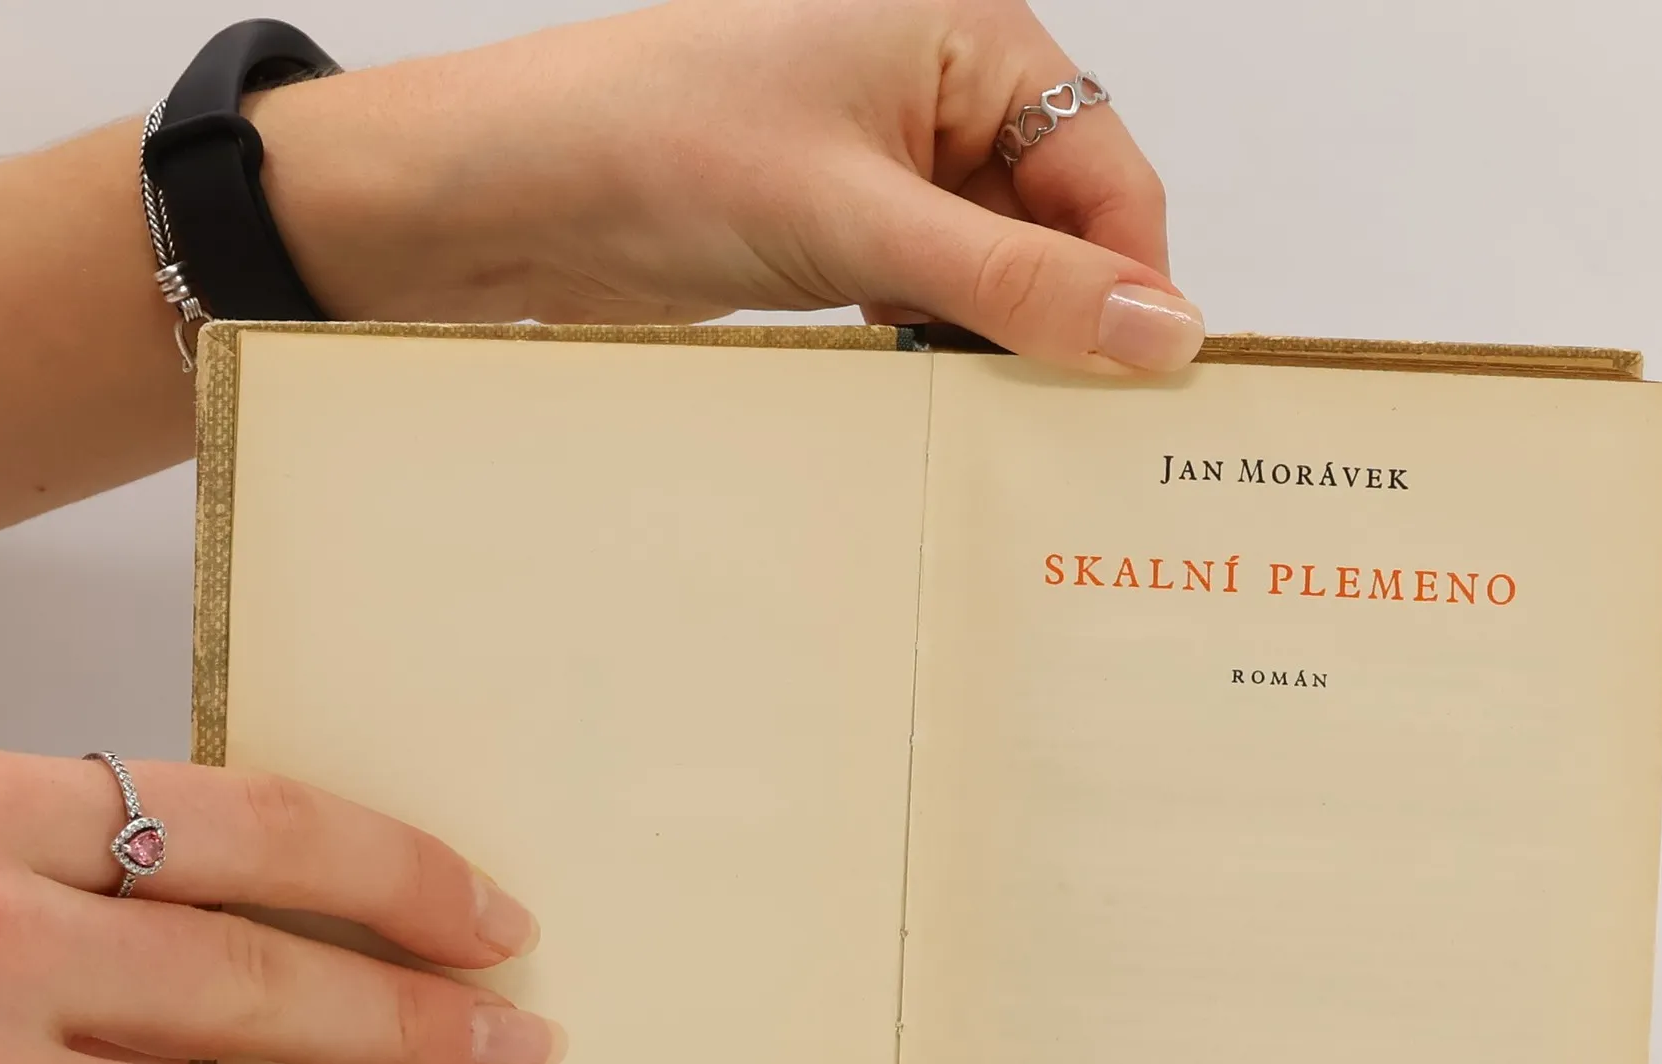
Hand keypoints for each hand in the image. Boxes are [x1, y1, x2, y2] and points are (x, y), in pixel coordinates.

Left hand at [250, 0, 1203, 374]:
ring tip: (992, 418)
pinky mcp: (839, 230)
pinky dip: (938, 348)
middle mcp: (937, 93)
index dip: (1133, 278)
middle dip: (1064, 319)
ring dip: (997, 343)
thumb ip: (1016, 281)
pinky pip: (931, 298)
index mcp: (965, 36)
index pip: (1107, 170)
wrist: (502, 194)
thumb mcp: (860, 220)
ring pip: (995, 273)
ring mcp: (887, 166)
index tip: (1145, 386)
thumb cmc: (656, 147)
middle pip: (1059, 226)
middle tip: (1070, 427)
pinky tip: (926, 393)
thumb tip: (1160, 332)